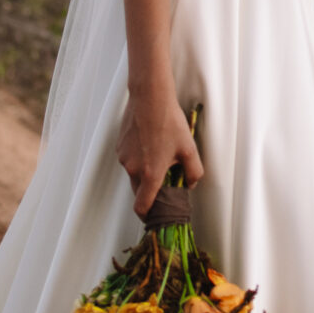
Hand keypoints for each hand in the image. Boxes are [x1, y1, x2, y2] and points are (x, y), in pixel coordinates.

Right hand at [117, 86, 203, 216]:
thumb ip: (194, 172)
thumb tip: (190, 184)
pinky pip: (129, 159)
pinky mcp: (120, 146)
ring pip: (133, 174)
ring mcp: (124, 157)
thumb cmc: (169, 121)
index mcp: (150, 174)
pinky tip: (150, 142)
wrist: (149, 97)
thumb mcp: (189, 148)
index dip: (147, 214)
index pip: (142, 206)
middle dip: (149, 190)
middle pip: (138, 191)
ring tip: (159, 152)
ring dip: (144, 171)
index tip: (153, 214)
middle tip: (164, 179)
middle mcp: (133, 169)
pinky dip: (138, 157)